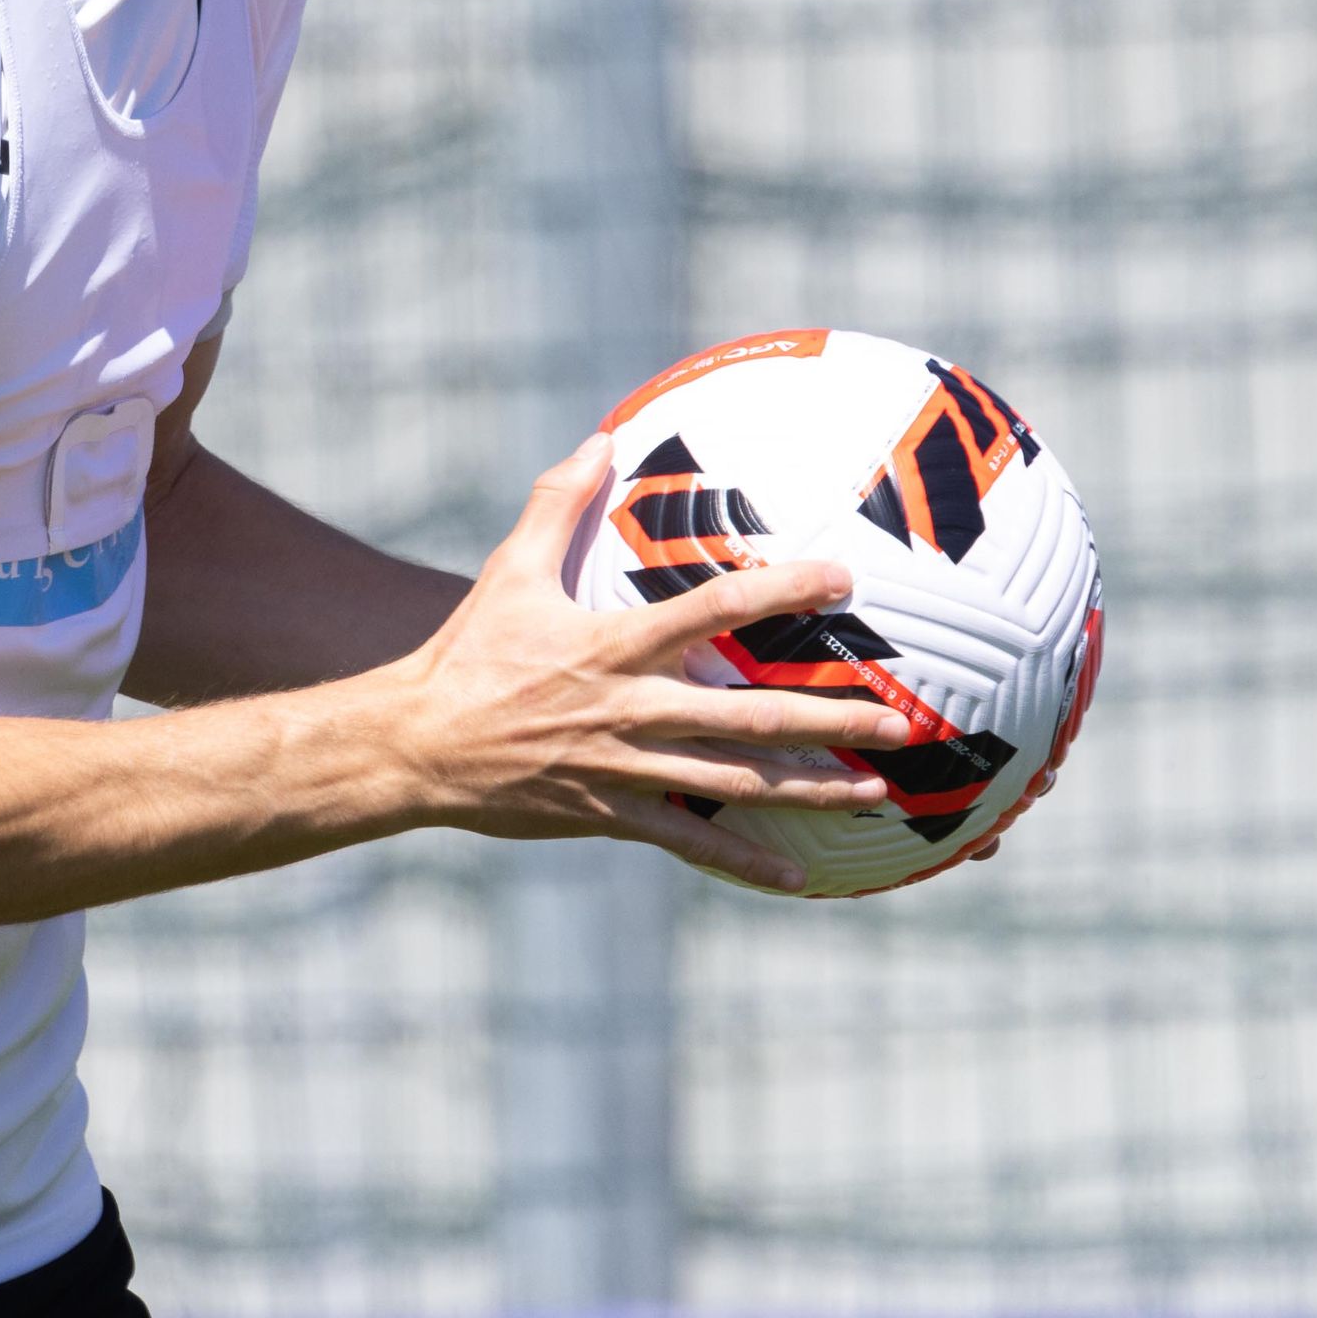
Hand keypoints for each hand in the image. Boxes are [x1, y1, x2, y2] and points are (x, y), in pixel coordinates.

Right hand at [393, 435, 918, 892]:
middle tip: (899, 718)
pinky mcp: (611, 816)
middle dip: (830, 718)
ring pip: (736, 785)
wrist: (417, 745)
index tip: (842, 580)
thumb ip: (558, 503)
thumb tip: (600, 439)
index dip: (781, 592)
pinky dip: (745, 860)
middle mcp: (630, 710)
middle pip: (748, 717)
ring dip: (812, 789)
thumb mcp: (509, 569)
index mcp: (614, 646)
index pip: (714, 611)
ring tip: (875, 789)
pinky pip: (690, 843)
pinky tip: (797, 878)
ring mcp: (625, 769)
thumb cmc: (468, 651)